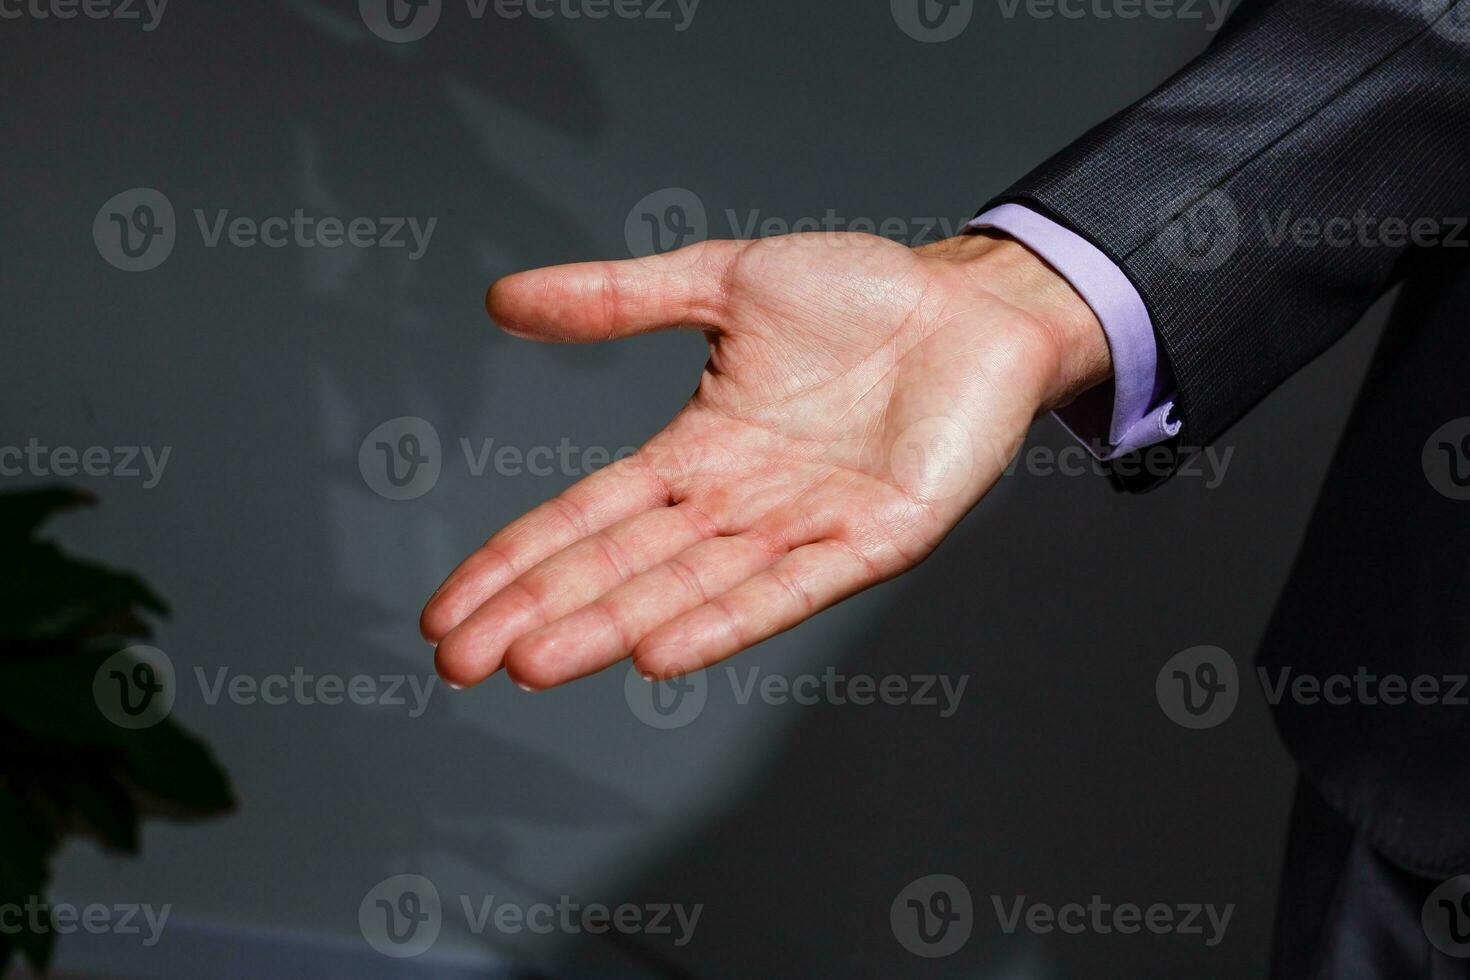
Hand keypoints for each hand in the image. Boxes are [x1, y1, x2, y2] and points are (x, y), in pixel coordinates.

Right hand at [422, 231, 1109, 689]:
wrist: (973, 303)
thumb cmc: (861, 295)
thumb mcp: (720, 281)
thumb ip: (617, 298)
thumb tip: (500, 301)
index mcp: (697, 453)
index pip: (585, 517)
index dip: (515, 561)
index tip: (445, 609)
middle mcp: (738, 505)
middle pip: (618, 567)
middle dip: (537, 612)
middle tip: (457, 662)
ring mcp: (802, 528)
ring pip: (687, 588)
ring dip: (609, 626)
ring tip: (534, 662)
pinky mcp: (872, 540)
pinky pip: (789, 590)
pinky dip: (725, 622)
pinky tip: (660, 653)